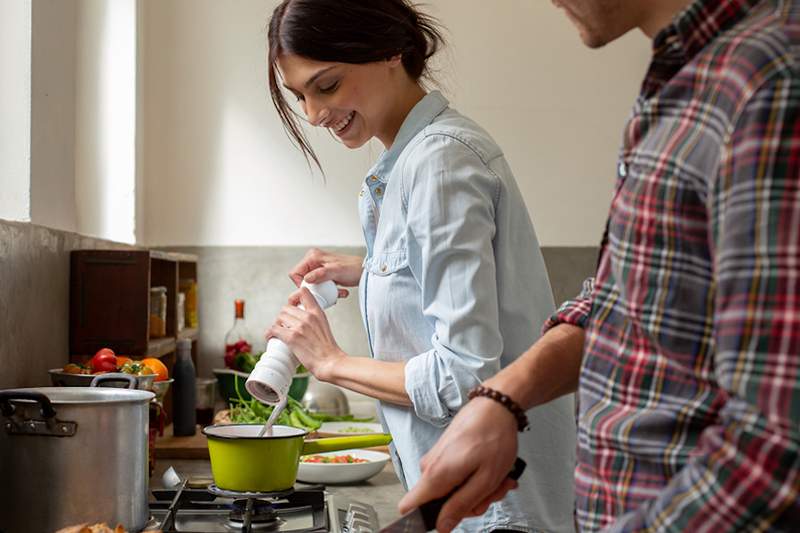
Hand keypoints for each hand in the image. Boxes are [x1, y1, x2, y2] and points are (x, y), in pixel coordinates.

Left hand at [266, 287, 345, 380]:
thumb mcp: (324, 325)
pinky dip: (269, 333)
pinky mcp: (292, 337)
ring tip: (279, 332)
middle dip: (283, 317)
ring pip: (279, 317)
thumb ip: (314, 319)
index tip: (291, 304)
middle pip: (286, 307)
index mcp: (317, 312)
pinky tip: (270, 337)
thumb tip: (301, 318)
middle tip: (284, 325)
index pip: (303, 292)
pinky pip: (273, 329)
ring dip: (277, 325)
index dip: (293, 297)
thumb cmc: (328, 349)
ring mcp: (300, 326)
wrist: (330, 362)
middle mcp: (308, 316)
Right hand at [289, 248, 363, 298]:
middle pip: (303, 280)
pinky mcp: (325, 275)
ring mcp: (319, 268)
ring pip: (312, 285)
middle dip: (314, 289)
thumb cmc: (353, 268)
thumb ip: (320, 274)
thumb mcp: (336, 271)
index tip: (312, 290)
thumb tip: (306, 279)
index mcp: (313, 257)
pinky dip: (329, 291)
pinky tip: (340, 292)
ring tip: (336, 293)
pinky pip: (321, 286)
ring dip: (323, 292)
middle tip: (325, 293)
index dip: (300, 284)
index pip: (295, 273)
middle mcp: (314, 261)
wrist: (365, 271)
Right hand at [398, 397, 519, 532]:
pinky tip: (491, 469)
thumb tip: (442, 525)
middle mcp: (430, 467)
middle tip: (493, 489)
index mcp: (436, 475)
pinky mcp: (444, 453)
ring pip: (452, 490)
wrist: (496, 405)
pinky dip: (475, 476)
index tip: (447, 520)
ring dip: (477, 489)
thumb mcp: (485, 479)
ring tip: (497, 476)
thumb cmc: (493, 436)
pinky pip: (456, 476)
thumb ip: (461, 505)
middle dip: (470, 502)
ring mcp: (436, 459)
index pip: (408, 506)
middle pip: (440, 503)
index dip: (423, 520)